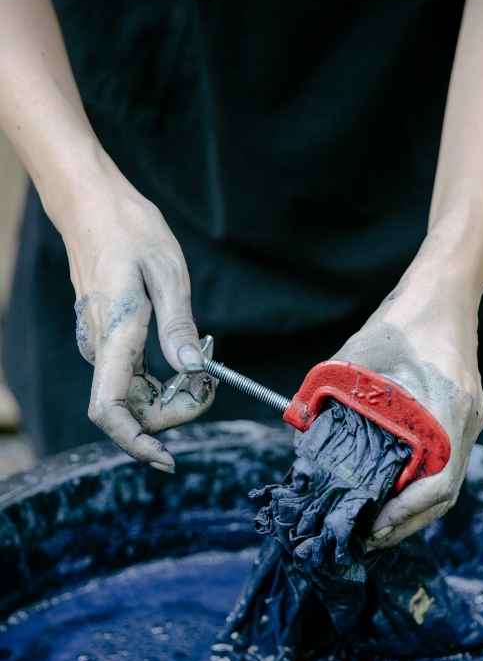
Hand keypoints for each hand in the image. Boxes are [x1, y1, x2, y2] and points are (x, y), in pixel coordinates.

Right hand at [67, 175, 213, 471]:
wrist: (93, 203)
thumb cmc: (130, 230)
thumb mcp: (168, 273)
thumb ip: (179, 326)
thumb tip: (193, 369)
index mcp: (115, 334)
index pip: (110, 410)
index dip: (135, 442)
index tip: (168, 457)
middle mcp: (102, 348)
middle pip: (134, 411)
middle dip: (177, 409)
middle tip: (211, 377)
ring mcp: (103, 346)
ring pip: (138, 396)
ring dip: (175, 393)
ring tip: (205, 357)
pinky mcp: (111, 340)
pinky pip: (137, 377)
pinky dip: (167, 377)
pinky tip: (189, 352)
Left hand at [333, 242, 482, 548]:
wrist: (443, 291)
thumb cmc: (404, 318)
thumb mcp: (359, 355)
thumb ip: (333, 395)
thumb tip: (303, 434)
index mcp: (450, 409)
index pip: (440, 482)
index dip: (408, 512)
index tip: (376, 526)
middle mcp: (466, 421)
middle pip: (444, 494)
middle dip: (406, 521)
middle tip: (367, 536)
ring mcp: (468, 420)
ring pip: (444, 482)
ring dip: (411, 507)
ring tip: (375, 522)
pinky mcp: (461, 417)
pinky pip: (442, 463)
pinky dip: (417, 484)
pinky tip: (388, 489)